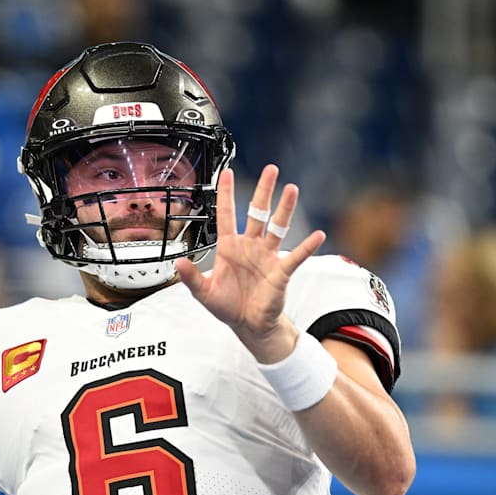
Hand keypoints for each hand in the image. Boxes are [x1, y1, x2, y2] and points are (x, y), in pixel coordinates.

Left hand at [175, 165, 325, 361]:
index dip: (226, 193)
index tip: (227, 172)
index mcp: (229, 247)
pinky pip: (296, 255)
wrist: (248, 324)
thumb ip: (191, 277)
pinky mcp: (280, 270)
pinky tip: (317, 235)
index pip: (227, 214)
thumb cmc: (228, 306)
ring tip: (291, 189)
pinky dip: (307, 246)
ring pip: (277, 227)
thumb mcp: (204, 293)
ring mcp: (267, 256)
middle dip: (263, 190)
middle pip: (258, 212)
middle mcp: (250, 246)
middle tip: (271, 170)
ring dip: (285, 209)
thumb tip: (178, 263)